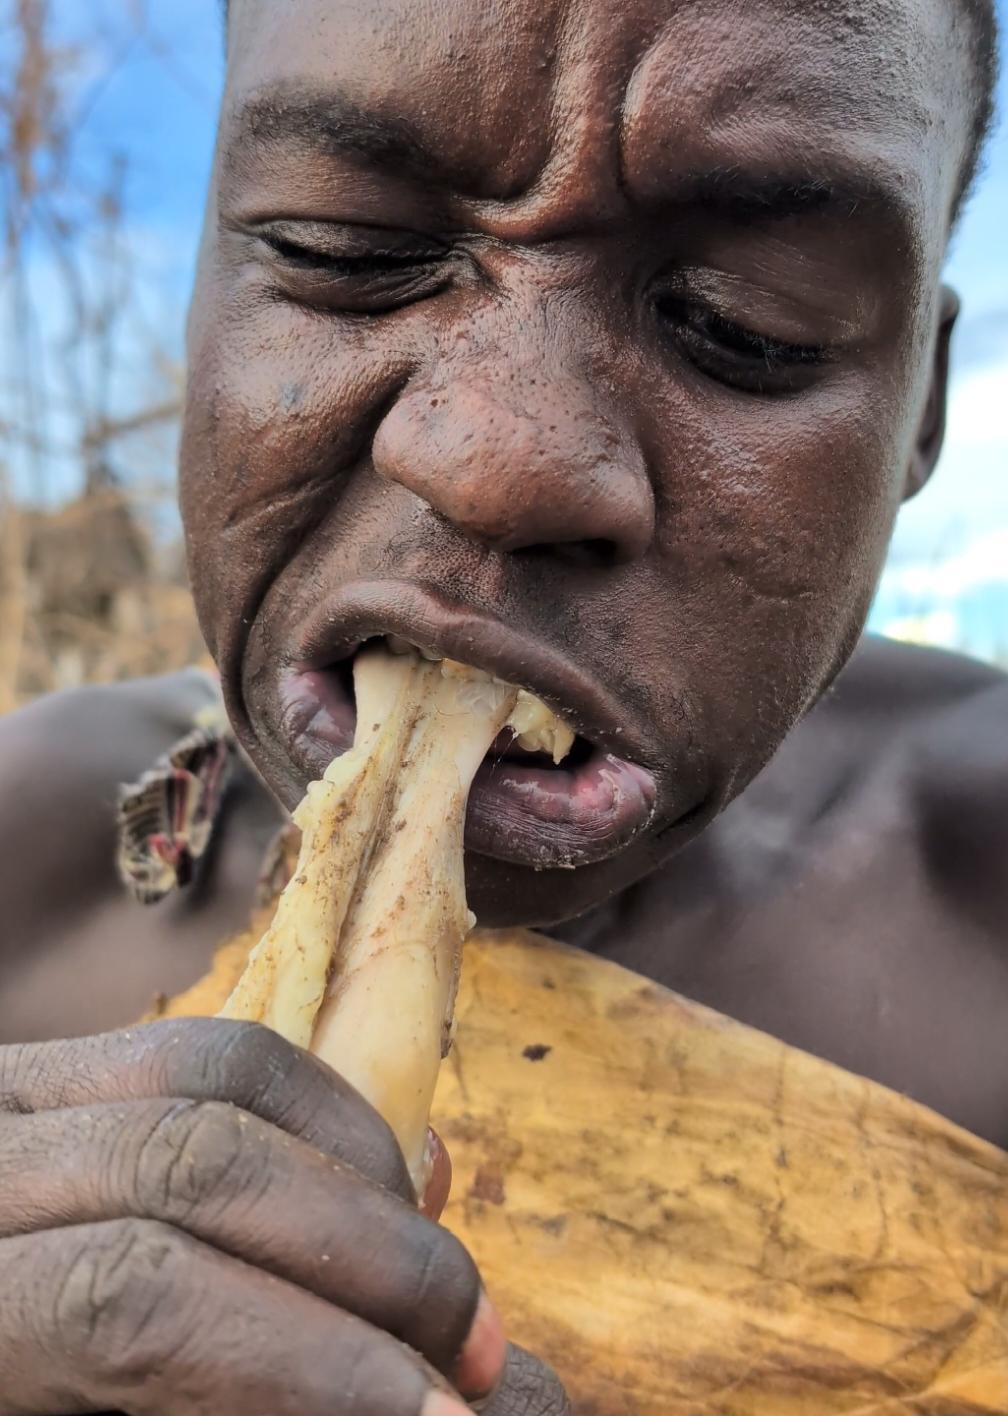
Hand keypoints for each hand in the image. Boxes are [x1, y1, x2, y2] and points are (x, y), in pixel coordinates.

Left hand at [0, 1019, 567, 1414]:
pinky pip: (209, 1048)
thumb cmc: (17, 1396)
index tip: (439, 1415)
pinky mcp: (52, 1064)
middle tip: (471, 1347)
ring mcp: (11, 1091)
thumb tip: (417, 1388)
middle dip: (369, 1255)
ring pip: (218, 1071)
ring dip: (362, 1169)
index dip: (305, 1362)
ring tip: (436, 1270)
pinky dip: (320, 1110)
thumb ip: (210, 1390)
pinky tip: (378, 1184)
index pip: (130, 1301)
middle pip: (195, 1161)